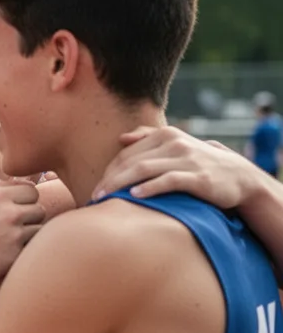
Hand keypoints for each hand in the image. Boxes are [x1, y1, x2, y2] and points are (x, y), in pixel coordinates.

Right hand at [0, 178, 43, 297]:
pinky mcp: (16, 253)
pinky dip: (27, 250)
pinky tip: (14, 254)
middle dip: (30, 215)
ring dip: (30, 234)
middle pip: (38, 206)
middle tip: (16, 228)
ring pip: (39, 227)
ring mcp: (14, 231)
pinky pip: (34, 247)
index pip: (27, 188)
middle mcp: (7, 208)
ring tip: (15, 242)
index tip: (13, 211)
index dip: (22, 200)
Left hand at [94, 126, 256, 208]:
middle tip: (94, 197)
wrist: (239, 176)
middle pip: (131, 161)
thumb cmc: (199, 163)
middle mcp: (174, 143)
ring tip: (105, 198)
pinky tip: (135, 195)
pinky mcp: (198, 177)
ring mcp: (186, 159)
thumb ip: (149, 138)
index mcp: (165, 135)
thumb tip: (122, 138)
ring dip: (121, 184)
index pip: (126, 154)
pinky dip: (151, 187)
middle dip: (109, 180)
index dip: (108, 172)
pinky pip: (169, 180)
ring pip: (145, 169)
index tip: (95, 189)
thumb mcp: (176, 145)